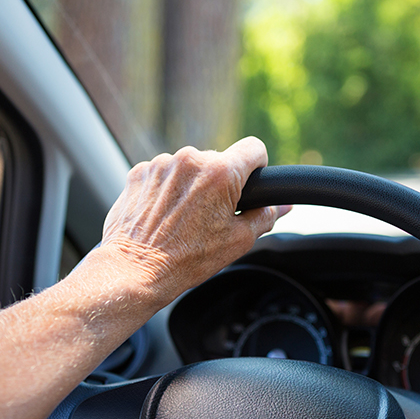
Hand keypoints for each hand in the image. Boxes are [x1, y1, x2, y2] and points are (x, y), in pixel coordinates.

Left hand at [96, 137, 288, 303]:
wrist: (136, 270)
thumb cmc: (187, 260)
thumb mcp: (237, 241)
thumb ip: (265, 216)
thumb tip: (283, 206)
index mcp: (220, 172)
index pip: (254, 148)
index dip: (257, 167)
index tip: (249, 184)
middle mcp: (190, 159)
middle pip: (218, 161)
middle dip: (219, 183)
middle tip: (211, 216)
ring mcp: (161, 164)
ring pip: (188, 167)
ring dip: (190, 186)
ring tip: (182, 219)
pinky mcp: (139, 172)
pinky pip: (163, 174)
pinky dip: (166, 190)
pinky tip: (163, 216)